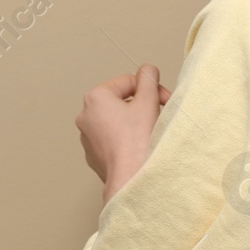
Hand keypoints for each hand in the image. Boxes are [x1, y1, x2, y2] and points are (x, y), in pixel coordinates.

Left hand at [76, 64, 170, 202]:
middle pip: (122, 101)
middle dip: (142, 106)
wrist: (131, 178)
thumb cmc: (137, 142)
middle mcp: (85, 116)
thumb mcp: (148, 100)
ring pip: (117, 121)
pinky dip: (125, 140)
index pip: (129, 82)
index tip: (163, 100)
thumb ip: (148, 78)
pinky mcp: (93, 155)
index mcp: (95, 97)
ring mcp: (87, 137)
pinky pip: (112, 140)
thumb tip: (147, 71)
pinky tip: (138, 147)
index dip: (150, 89)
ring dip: (134, 122)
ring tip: (148, 133)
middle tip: (158, 115)